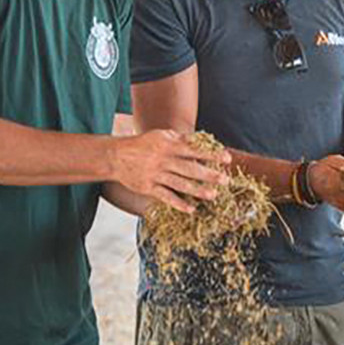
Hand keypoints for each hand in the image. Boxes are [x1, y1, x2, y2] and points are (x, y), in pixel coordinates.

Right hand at [110, 130, 229, 212]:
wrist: (116, 156)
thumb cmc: (143, 144)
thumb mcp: (161, 136)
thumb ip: (180, 139)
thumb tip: (202, 140)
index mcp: (168, 146)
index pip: (194, 150)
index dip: (211, 154)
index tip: (227, 158)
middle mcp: (163, 161)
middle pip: (190, 169)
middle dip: (209, 175)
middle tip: (225, 180)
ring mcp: (156, 175)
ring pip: (180, 184)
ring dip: (198, 191)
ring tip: (213, 195)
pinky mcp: (149, 188)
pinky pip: (166, 197)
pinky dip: (178, 203)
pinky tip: (192, 209)